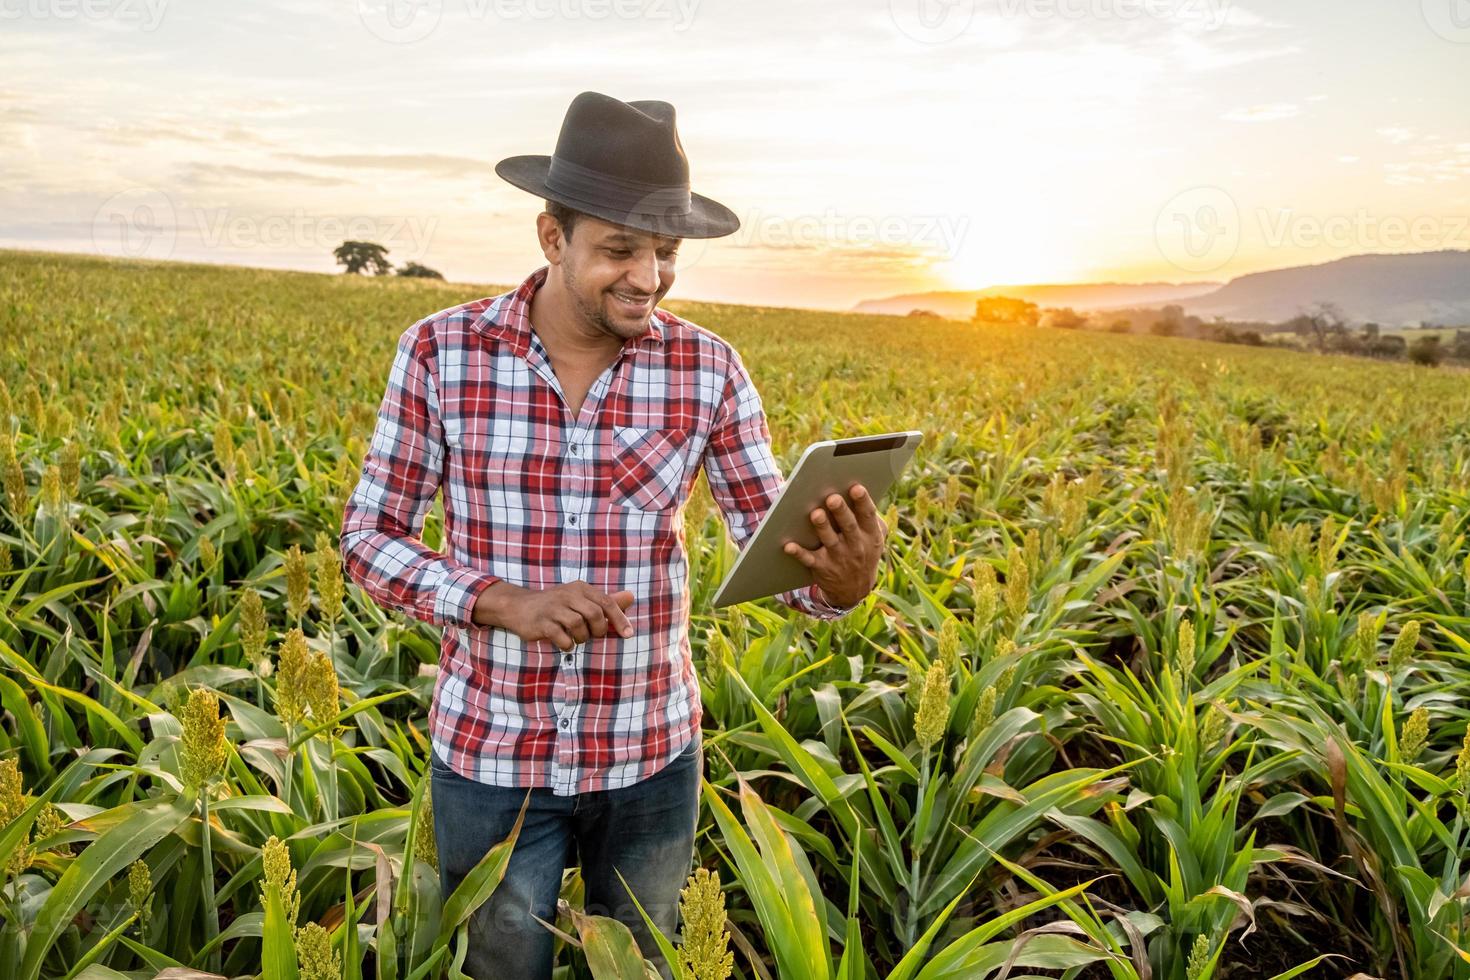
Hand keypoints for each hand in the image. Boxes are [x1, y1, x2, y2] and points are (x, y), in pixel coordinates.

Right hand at [474, 580, 635, 651]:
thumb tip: (631, 597)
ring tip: (577, 638)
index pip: (606, 601)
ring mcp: (553, 608)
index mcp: (579, 588)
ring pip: (578, 625)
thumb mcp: (580, 599)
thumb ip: (605, 601)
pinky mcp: (541, 622)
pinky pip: (561, 637)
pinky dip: (567, 644)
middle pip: (594, 613)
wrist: (518, 607)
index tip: (628, 634)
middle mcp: (567, 594)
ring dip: (582, 638)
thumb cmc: (556, 605)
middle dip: (599, 629)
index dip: (619, 618)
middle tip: (594, 636)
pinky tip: (565, 643)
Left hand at [782, 482, 887, 607]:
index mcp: (870, 535)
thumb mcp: (874, 539)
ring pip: (829, 541)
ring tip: (815, 514)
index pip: (868, 515)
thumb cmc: (862, 552)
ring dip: (822, 527)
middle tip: (833, 498)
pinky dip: (798, 553)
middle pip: (848, 526)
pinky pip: (809, 559)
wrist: (854, 590)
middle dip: (841, 512)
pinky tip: (788, 545)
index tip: (856, 488)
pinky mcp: (822, 567)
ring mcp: (839, 557)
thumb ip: (871, 518)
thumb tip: (859, 492)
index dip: (863, 501)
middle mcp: (856, 546)